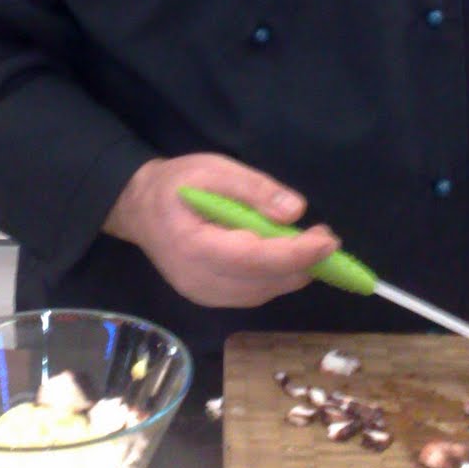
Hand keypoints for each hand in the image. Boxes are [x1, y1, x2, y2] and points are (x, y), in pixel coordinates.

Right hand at [103, 152, 339, 307]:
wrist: (139, 209)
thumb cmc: (176, 183)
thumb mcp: (213, 169)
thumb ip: (254, 188)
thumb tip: (295, 211)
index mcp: (194, 246)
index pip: (254, 258)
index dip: (296, 254)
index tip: (329, 241)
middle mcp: (198, 280)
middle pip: (263, 282)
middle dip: (302, 263)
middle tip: (327, 238)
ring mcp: (202, 294)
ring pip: (262, 292)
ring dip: (292, 273)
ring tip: (311, 245)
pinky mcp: (209, 298)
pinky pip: (252, 294)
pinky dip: (275, 278)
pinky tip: (286, 257)